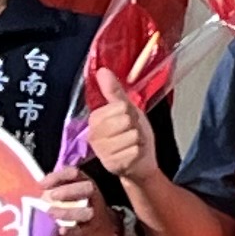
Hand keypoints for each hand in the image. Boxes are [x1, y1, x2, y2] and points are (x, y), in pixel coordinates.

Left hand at [39, 168, 122, 235]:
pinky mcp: (90, 231)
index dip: (58, 176)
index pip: (74, 173)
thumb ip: (58, 187)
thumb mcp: (74, 192)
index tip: (41, 184)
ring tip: (51, 213)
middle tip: (52, 196)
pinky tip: (62, 230)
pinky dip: (71, 230)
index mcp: (85, 182)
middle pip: (87, 188)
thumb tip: (37, 187)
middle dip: (68, 191)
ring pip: (86, 212)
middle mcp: (92, 196)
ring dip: (68, 212)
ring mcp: (94, 214)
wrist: (104, 229)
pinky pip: (81, 230)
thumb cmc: (80, 206)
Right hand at [81, 65, 154, 185]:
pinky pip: (133, 151)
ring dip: (137, 140)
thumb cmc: (133, 134)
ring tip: (132, 143)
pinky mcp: (112, 164)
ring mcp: (102, 151)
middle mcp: (94, 135)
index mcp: (95, 119)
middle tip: (131, 132)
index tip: (127, 119)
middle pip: (125, 120)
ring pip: (130, 136)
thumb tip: (102, 70)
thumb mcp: (127, 109)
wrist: (140, 161)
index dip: (129, 112)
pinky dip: (137, 152)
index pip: (120, 106)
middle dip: (134, 126)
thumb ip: (114, 91)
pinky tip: (132, 155)